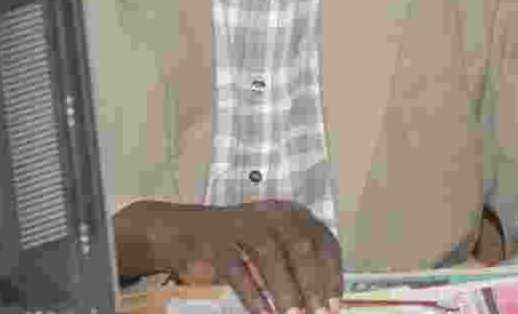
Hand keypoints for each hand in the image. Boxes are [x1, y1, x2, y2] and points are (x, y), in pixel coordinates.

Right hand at [114, 199, 342, 313]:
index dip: (332, 273)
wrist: (181, 233)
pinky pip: (238, 271)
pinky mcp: (214, 242)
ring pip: (270, 256)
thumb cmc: (235, 245)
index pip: (322, 239)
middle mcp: (267, 214)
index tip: (336, 303)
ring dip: (285, 292)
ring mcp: (239, 225)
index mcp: (288, 214)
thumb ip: (295, 263)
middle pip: (300, 246)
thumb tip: (324, 299)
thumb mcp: (271, 246)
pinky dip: (254, 298)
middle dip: (313, 286)